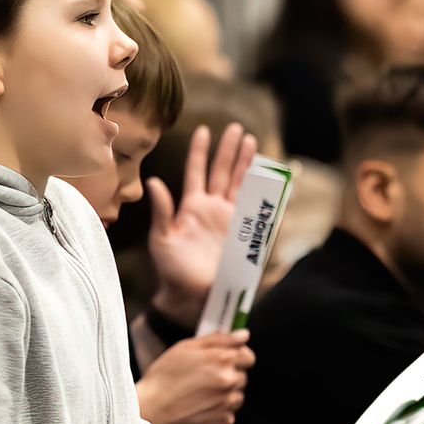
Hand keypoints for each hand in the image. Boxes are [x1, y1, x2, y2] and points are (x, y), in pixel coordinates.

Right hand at [136, 331, 254, 423]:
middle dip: (228, 376)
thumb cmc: (162, 379)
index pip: (248, 356)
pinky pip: (228, 415)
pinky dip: (218, 413)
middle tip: (204, 380)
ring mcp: (228, 405)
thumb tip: (243, 335)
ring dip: (224, 396)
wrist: (150, 412)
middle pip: (242, 377)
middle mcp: (229, 382)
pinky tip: (199, 410)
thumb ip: (218, 339)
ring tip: (200, 397)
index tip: (225, 361)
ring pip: (236, 397)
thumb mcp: (184, 348)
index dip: (236, 357)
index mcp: (222, 360)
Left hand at [147, 123, 258, 329]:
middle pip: (222, 172)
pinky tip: (270, 178)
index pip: (196, 172)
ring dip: (245, 164)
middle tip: (237, 128)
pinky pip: (255, 209)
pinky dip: (264, 194)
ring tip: (251, 141)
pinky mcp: (243, 233)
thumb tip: (153, 181)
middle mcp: (211, 208)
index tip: (203, 130)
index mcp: (191, 206)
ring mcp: (228, 219)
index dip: (200, 151)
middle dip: (229, 150)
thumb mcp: (162, 239)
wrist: (191, 296)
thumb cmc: (171, 269)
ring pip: (239, 184)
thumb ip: (161, 210)